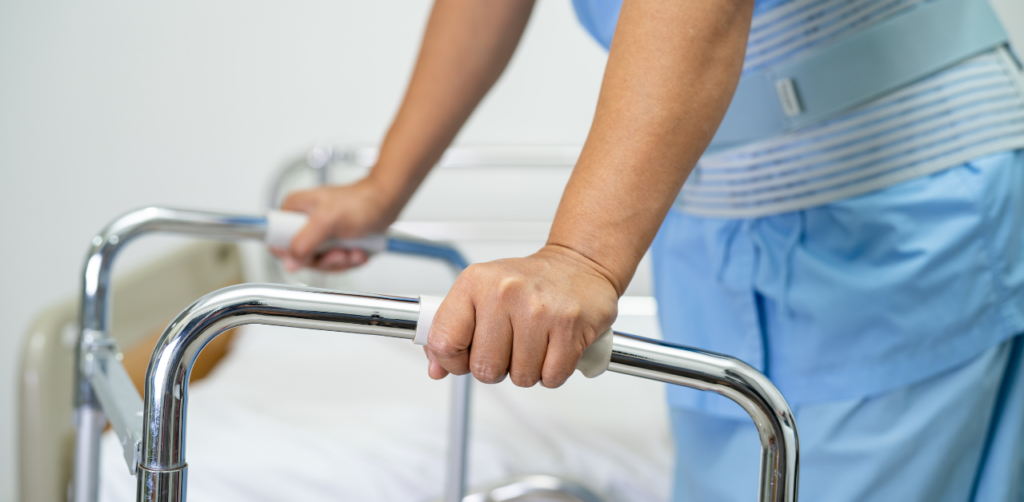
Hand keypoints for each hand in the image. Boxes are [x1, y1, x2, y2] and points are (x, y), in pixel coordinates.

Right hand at [276, 176, 399, 271]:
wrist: (385, 203)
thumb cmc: (361, 203)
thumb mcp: (328, 220)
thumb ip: (305, 240)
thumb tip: (290, 260)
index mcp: (293, 210)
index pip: (276, 241)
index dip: (293, 254)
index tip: (314, 254)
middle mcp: (303, 223)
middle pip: (300, 258)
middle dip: (325, 260)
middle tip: (340, 252)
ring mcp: (318, 234)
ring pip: (319, 263)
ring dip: (340, 261)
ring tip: (353, 250)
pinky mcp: (333, 243)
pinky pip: (334, 263)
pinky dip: (349, 261)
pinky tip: (358, 251)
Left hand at [425, 245, 618, 387]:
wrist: (579, 264)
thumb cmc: (529, 282)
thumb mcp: (481, 293)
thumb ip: (453, 330)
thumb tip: (436, 369)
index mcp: (475, 282)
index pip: (444, 341)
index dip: (453, 361)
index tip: (464, 358)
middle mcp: (504, 292)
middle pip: (485, 368)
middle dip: (497, 368)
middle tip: (509, 347)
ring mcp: (539, 310)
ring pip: (520, 377)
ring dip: (527, 370)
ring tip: (534, 343)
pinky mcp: (570, 326)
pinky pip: (551, 377)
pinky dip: (551, 372)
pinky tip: (553, 348)